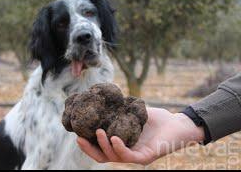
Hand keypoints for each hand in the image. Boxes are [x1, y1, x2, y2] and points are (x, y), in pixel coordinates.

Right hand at [77, 107, 204, 164]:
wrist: (178, 123)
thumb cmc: (157, 118)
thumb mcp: (132, 112)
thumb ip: (118, 110)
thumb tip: (101, 98)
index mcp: (121, 144)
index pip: (100, 148)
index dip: (88, 143)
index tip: (77, 133)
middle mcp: (126, 152)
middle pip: (102, 156)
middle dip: (88, 149)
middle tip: (79, 138)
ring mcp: (135, 156)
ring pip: (113, 157)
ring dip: (103, 146)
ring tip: (98, 132)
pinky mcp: (145, 157)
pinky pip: (128, 156)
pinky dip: (119, 148)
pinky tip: (113, 138)